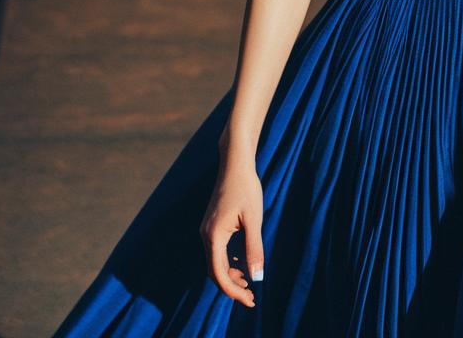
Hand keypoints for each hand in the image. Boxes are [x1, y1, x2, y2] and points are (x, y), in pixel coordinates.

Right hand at [200, 160, 263, 307]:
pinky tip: (243, 264)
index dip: (234, 291)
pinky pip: (217, 251)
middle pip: (215, 271)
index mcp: (213, 236)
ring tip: (249, 283)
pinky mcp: (212, 225)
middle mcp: (205, 235)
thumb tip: (257, 277)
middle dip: (232, 287)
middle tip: (251, 298)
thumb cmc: (246, 188)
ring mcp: (207, 230)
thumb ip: (254, 248)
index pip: (219, 273)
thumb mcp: (254, 219)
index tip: (250, 299)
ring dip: (230, 275)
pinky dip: (229, 262)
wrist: (235, 164)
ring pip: (215, 262)